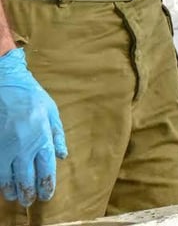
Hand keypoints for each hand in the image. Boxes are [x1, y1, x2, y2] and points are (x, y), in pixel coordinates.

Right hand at [0, 49, 66, 205]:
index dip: (46, 186)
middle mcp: (22, 147)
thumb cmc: (31, 96)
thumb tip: (63, 156)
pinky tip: (1, 183)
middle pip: (25, 178)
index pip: (45, 170)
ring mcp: (4, 148)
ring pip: (6, 178)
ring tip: (14, 196)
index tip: (46, 196)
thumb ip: (57, 135)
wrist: (5, 84)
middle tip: (29, 201)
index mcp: (41, 139)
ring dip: (11, 190)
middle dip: (28, 192)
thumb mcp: (52, 112)